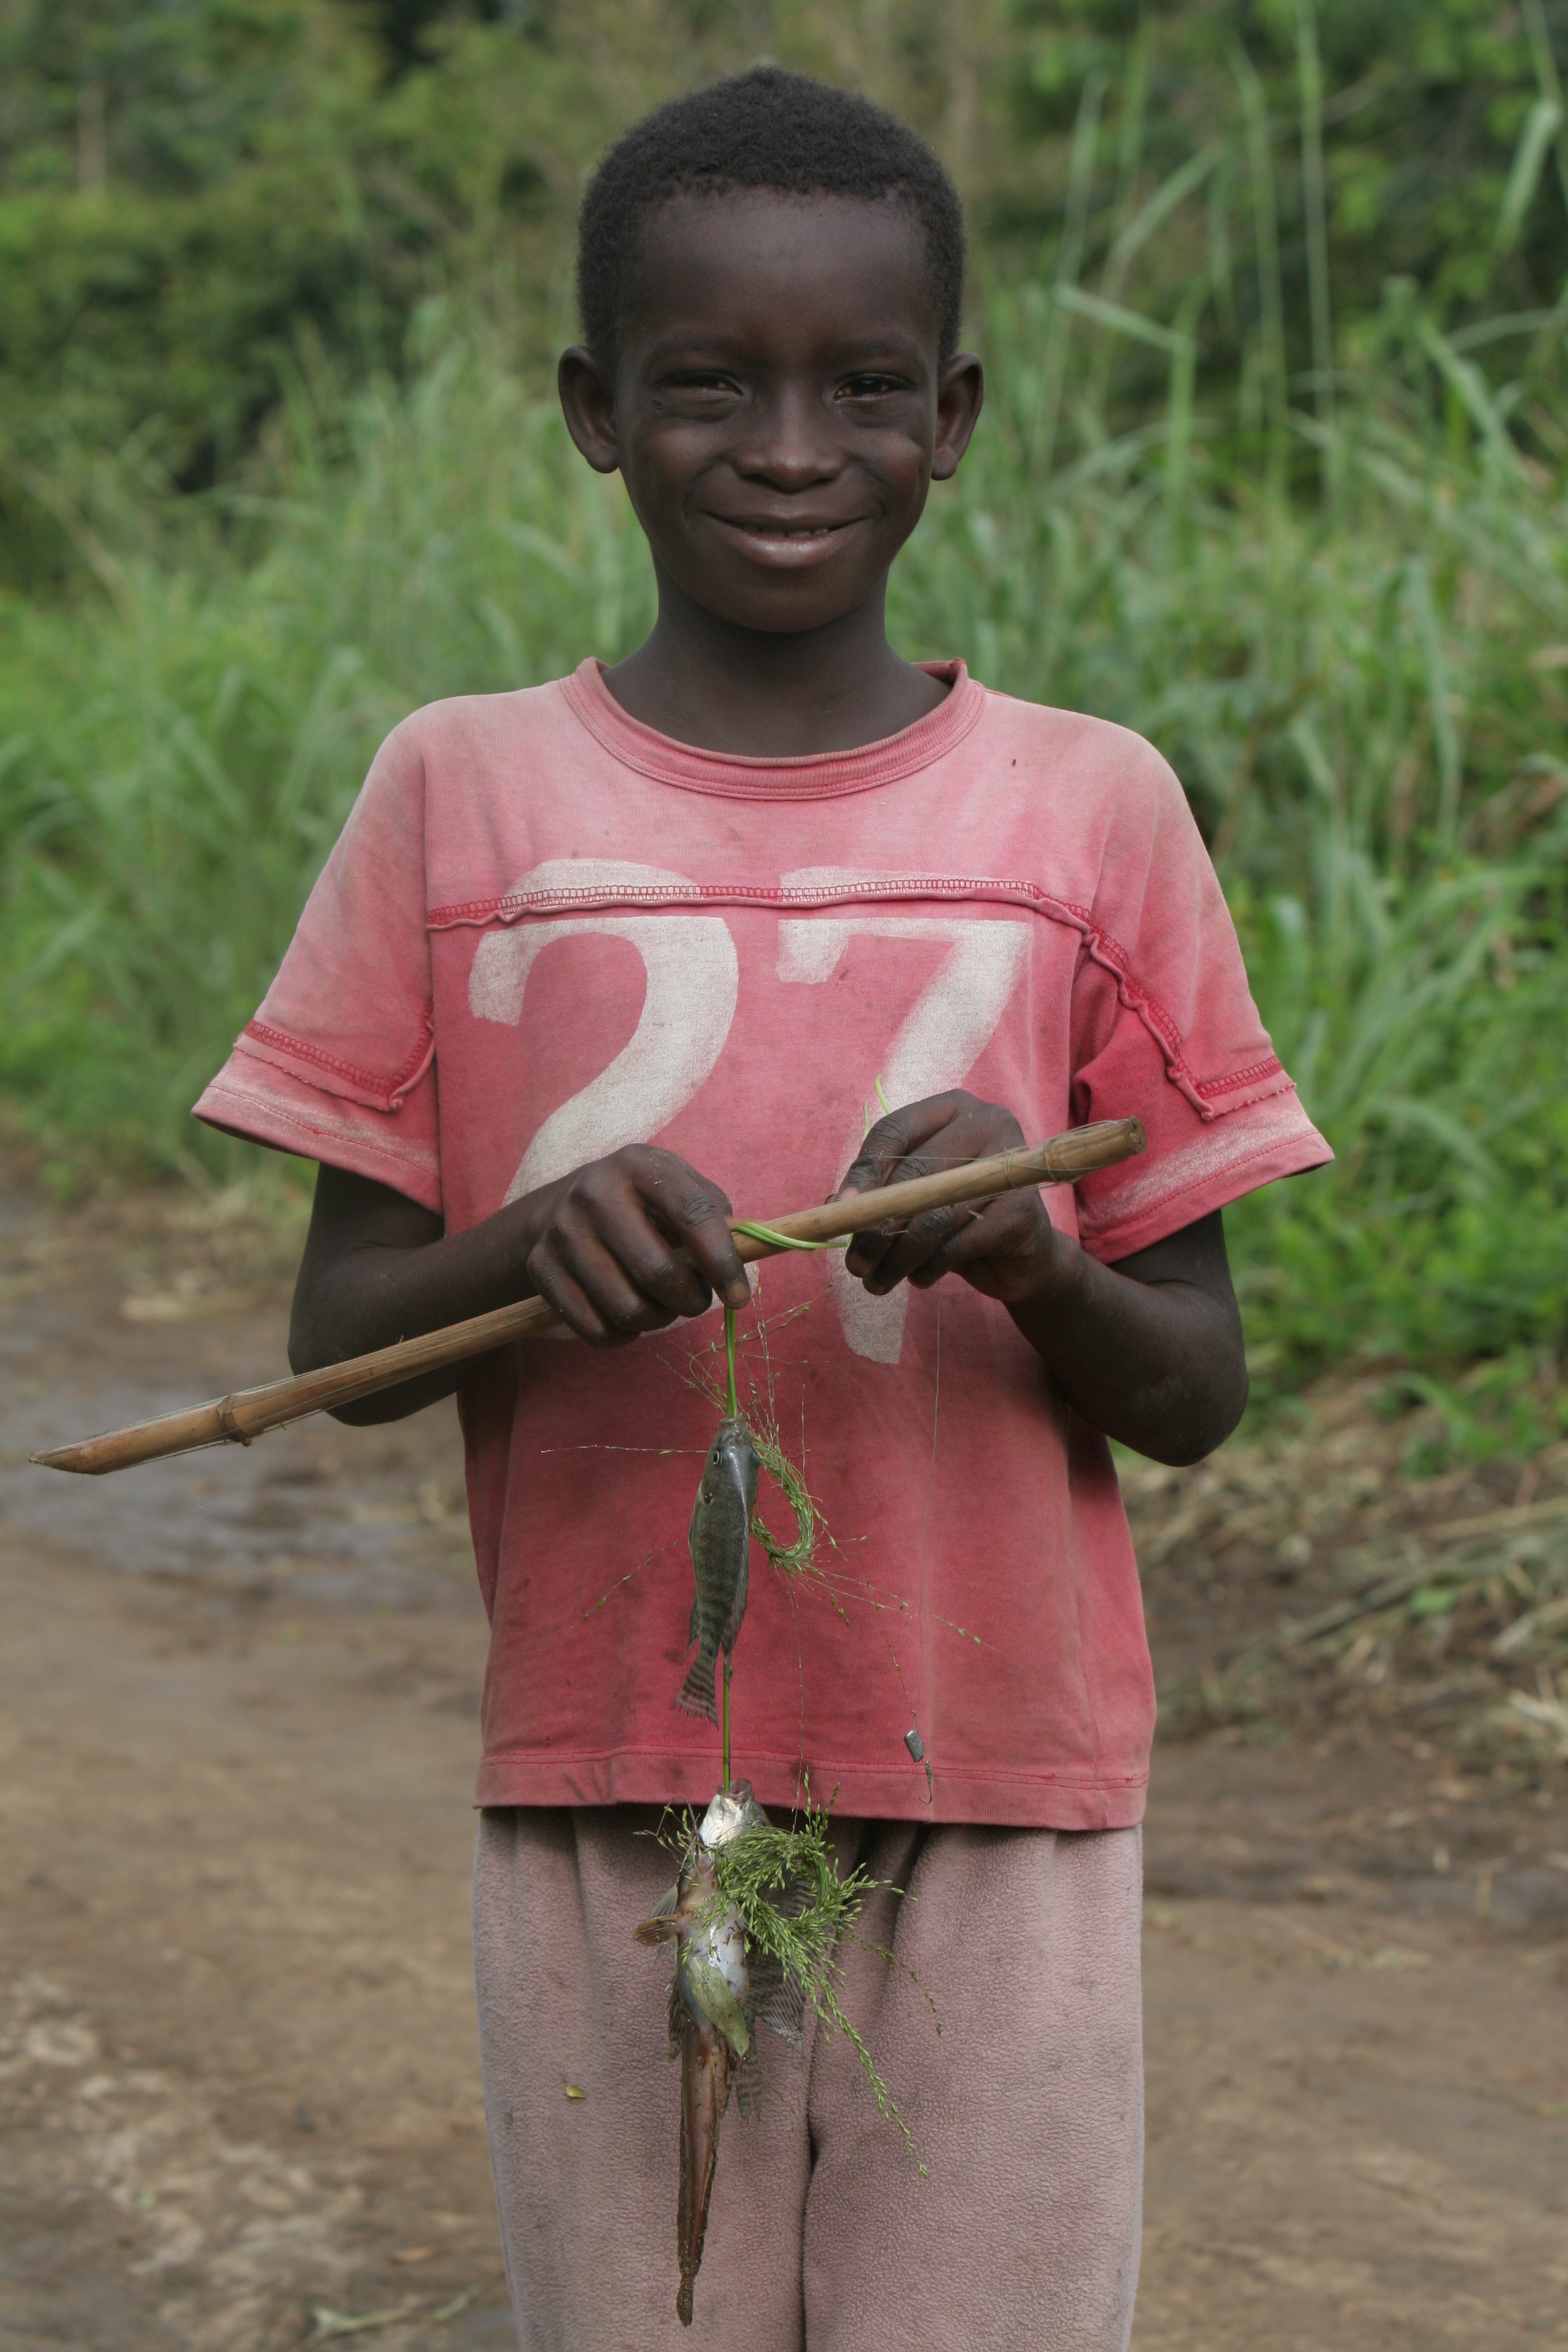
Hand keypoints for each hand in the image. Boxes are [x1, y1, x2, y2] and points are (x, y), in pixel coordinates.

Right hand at [523, 1145, 751, 1346]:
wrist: (559, 1209)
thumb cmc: (640, 1205)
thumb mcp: (677, 1189)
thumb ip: (715, 1216)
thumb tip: (743, 1253)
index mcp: (641, 1165)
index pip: (694, 1215)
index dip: (723, 1263)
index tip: (738, 1298)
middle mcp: (596, 1193)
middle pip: (658, 1272)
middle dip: (689, 1301)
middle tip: (695, 1302)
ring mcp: (563, 1231)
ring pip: (628, 1308)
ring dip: (658, 1320)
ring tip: (662, 1308)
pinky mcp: (542, 1268)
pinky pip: (595, 1330)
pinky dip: (622, 1336)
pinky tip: (626, 1318)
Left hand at [837, 1091, 1070, 1306]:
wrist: (1022, 1256)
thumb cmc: (959, 1218)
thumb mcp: (914, 1200)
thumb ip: (878, 1195)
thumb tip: (835, 1208)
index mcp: (952, 1109)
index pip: (895, 1129)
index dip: (863, 1171)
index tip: (839, 1210)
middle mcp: (987, 1123)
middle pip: (914, 1173)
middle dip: (875, 1226)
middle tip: (854, 1264)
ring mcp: (1009, 1166)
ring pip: (934, 1214)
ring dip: (897, 1257)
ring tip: (876, 1282)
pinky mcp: (1021, 1211)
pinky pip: (957, 1245)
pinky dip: (929, 1268)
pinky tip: (919, 1279)